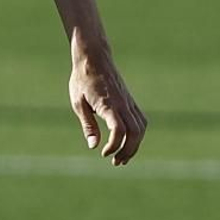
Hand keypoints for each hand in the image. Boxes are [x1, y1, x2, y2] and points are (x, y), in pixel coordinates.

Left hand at [69, 43, 146, 166]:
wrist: (94, 57)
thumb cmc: (82, 79)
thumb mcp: (78, 103)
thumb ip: (88, 125)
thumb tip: (94, 146)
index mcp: (108, 104)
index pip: (119, 129)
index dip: (114, 144)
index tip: (103, 152)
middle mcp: (122, 103)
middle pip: (135, 132)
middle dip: (128, 150)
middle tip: (116, 162)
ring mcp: (129, 101)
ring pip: (141, 127)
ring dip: (135, 145)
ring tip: (122, 158)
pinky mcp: (130, 101)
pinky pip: (140, 120)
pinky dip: (138, 134)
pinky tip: (128, 143)